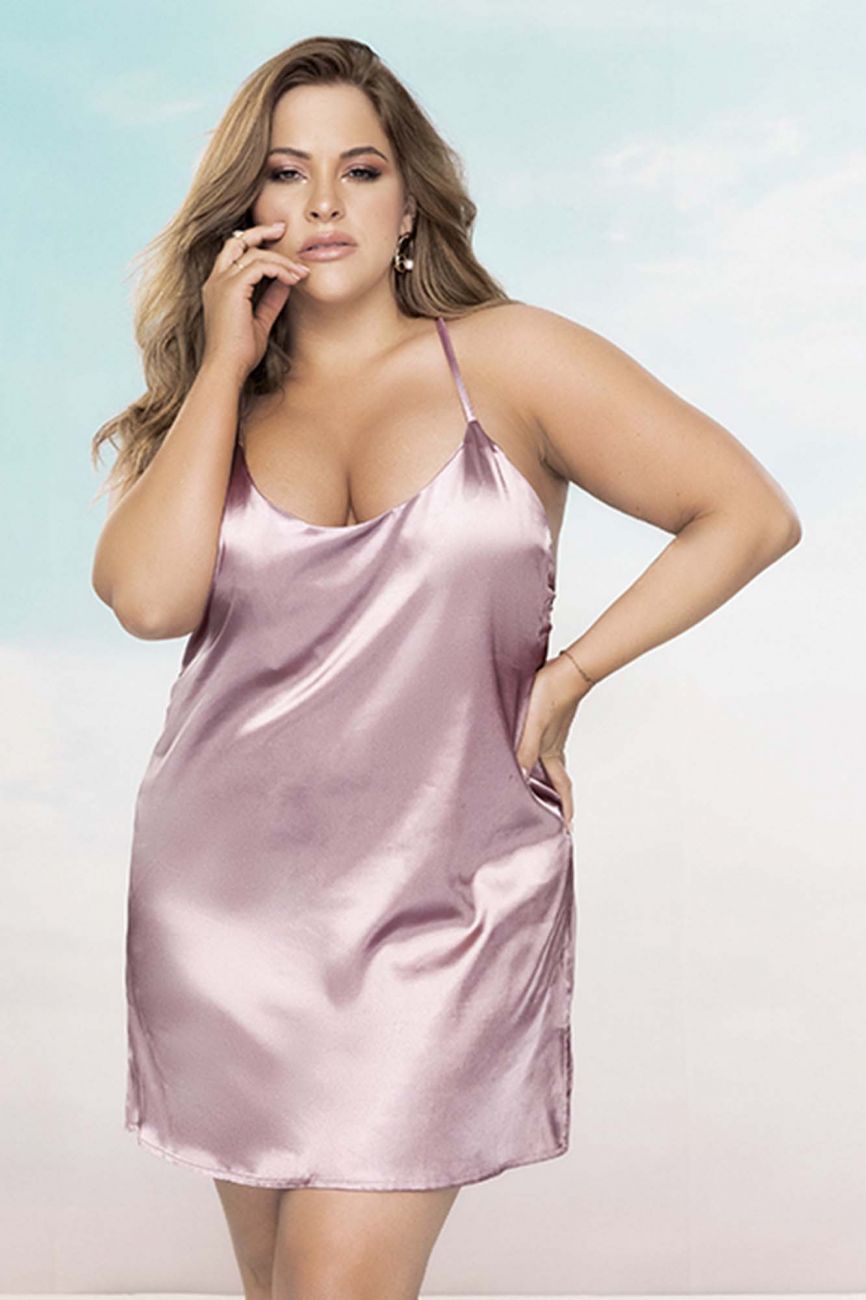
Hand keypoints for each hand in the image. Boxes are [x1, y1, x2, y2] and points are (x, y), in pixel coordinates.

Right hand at [199, 220, 309, 382]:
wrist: (227, 368)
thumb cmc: (240, 352)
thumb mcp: (260, 321)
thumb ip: (271, 300)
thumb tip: (286, 283)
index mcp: (218, 287)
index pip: (234, 254)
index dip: (255, 245)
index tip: (278, 242)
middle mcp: (215, 280)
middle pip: (236, 241)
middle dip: (260, 231)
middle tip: (283, 228)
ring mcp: (221, 282)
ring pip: (254, 253)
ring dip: (281, 261)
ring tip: (301, 272)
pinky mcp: (231, 288)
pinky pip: (259, 265)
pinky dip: (279, 269)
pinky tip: (293, 279)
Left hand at [515, 653, 591, 825]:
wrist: (567, 668)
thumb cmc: (551, 694)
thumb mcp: (534, 725)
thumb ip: (525, 749)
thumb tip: (519, 777)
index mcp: (552, 752)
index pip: (561, 788)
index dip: (565, 809)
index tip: (567, 828)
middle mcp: (553, 745)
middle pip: (555, 779)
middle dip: (555, 798)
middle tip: (551, 815)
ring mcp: (552, 733)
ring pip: (547, 762)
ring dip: (543, 777)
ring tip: (533, 788)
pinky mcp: (548, 719)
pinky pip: (541, 744)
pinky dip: (535, 754)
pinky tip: (524, 749)